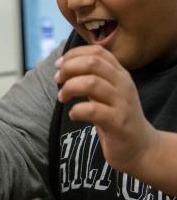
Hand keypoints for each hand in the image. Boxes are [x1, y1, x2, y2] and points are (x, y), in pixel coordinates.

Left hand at [55, 45, 157, 174]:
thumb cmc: (116, 116)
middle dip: (69, 68)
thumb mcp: (107, 91)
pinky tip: (73, 115)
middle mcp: (123, 84)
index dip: (74, 54)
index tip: (59, 65)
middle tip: (58, 80)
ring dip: (69, 88)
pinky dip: (76, 110)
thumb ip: (91, 77)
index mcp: (119, 73)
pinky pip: (93, 110)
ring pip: (91, 83)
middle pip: (93, 63)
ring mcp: (122, 102)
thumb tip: (63, 65)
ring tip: (62, 97)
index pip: (97, 52)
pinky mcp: (118, 122)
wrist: (141, 147)